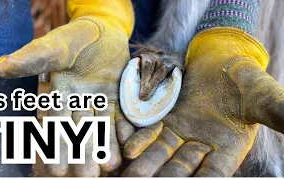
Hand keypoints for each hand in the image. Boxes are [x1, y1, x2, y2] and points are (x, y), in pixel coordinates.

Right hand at [0, 1, 134, 175]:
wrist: (104, 31)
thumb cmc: (76, 36)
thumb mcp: (56, 46)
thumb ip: (33, 58)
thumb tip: (0, 67)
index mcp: (58, 95)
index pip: (54, 124)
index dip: (55, 145)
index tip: (56, 169)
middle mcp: (78, 104)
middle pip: (79, 131)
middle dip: (82, 153)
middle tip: (86, 175)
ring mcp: (100, 103)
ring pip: (101, 128)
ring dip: (104, 147)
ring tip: (109, 166)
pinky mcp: (118, 100)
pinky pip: (121, 117)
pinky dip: (124, 130)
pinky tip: (127, 145)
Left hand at [122, 28, 283, 176]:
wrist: (222, 60)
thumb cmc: (247, 79)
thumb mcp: (263, 98)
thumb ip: (278, 114)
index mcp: (227, 149)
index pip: (213, 173)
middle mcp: (201, 146)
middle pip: (182, 169)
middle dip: (167, 179)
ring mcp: (181, 134)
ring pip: (162, 154)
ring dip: (147, 166)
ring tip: (132, 176)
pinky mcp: (166, 119)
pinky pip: (151, 132)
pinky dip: (141, 140)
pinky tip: (130, 149)